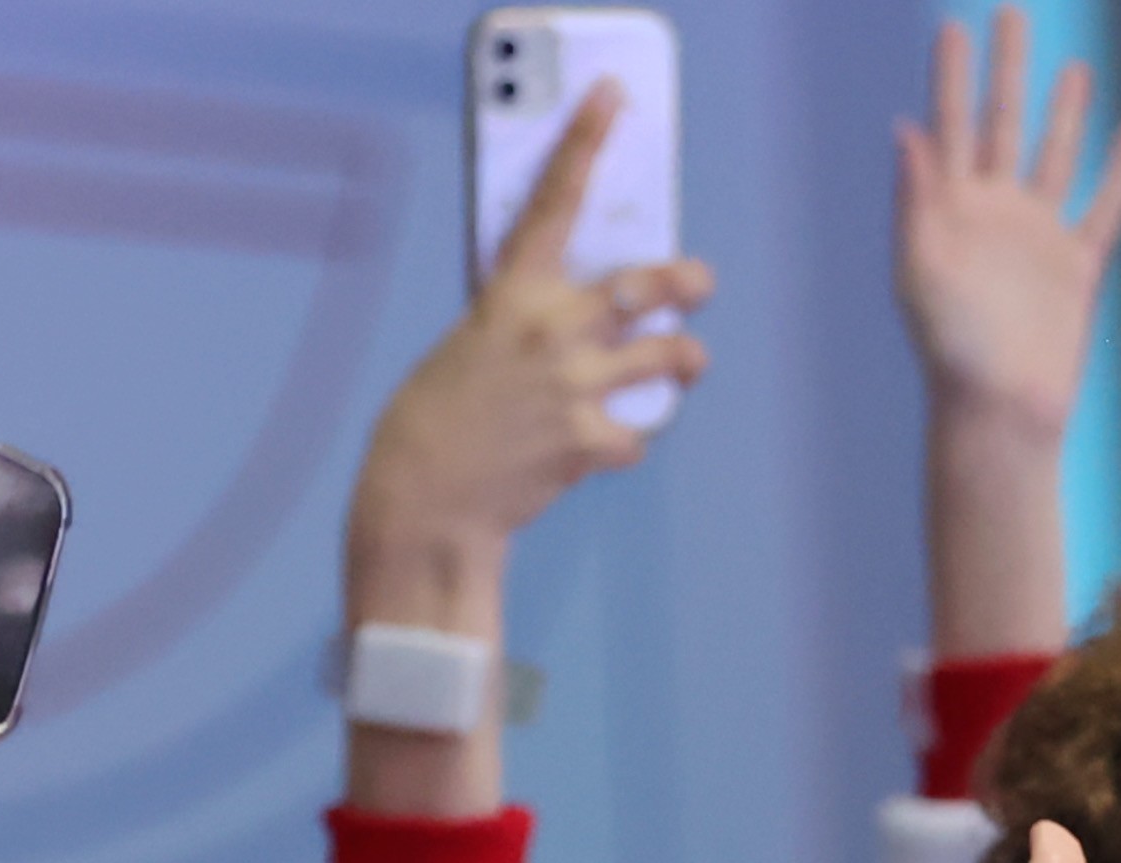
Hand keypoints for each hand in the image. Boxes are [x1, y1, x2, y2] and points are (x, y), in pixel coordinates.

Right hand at [349, 82, 711, 582]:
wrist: (424, 505)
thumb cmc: (435, 424)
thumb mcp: (469, 347)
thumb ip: (522, 320)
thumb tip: (578, 314)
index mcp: (510, 296)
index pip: (553, 203)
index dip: (586, 143)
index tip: (613, 99)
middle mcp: (552, 331)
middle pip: (652, 284)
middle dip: (687, 283)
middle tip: (696, 286)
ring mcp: (576, 385)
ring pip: (673, 356)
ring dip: (685, 361)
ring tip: (681, 365)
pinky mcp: (589, 440)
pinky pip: (639, 433)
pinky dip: (628, 440)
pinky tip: (604, 444)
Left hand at [897, 7, 1120, 442]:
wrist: (999, 411)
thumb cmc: (951, 350)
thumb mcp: (920, 269)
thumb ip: (916, 199)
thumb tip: (904, 129)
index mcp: (948, 213)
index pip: (948, 126)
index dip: (950, 76)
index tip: (951, 26)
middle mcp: (992, 216)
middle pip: (1001, 123)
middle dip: (1006, 69)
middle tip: (1010, 13)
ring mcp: (1036, 238)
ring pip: (1054, 156)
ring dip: (1063, 112)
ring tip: (1071, 70)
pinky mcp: (1077, 267)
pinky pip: (1104, 207)